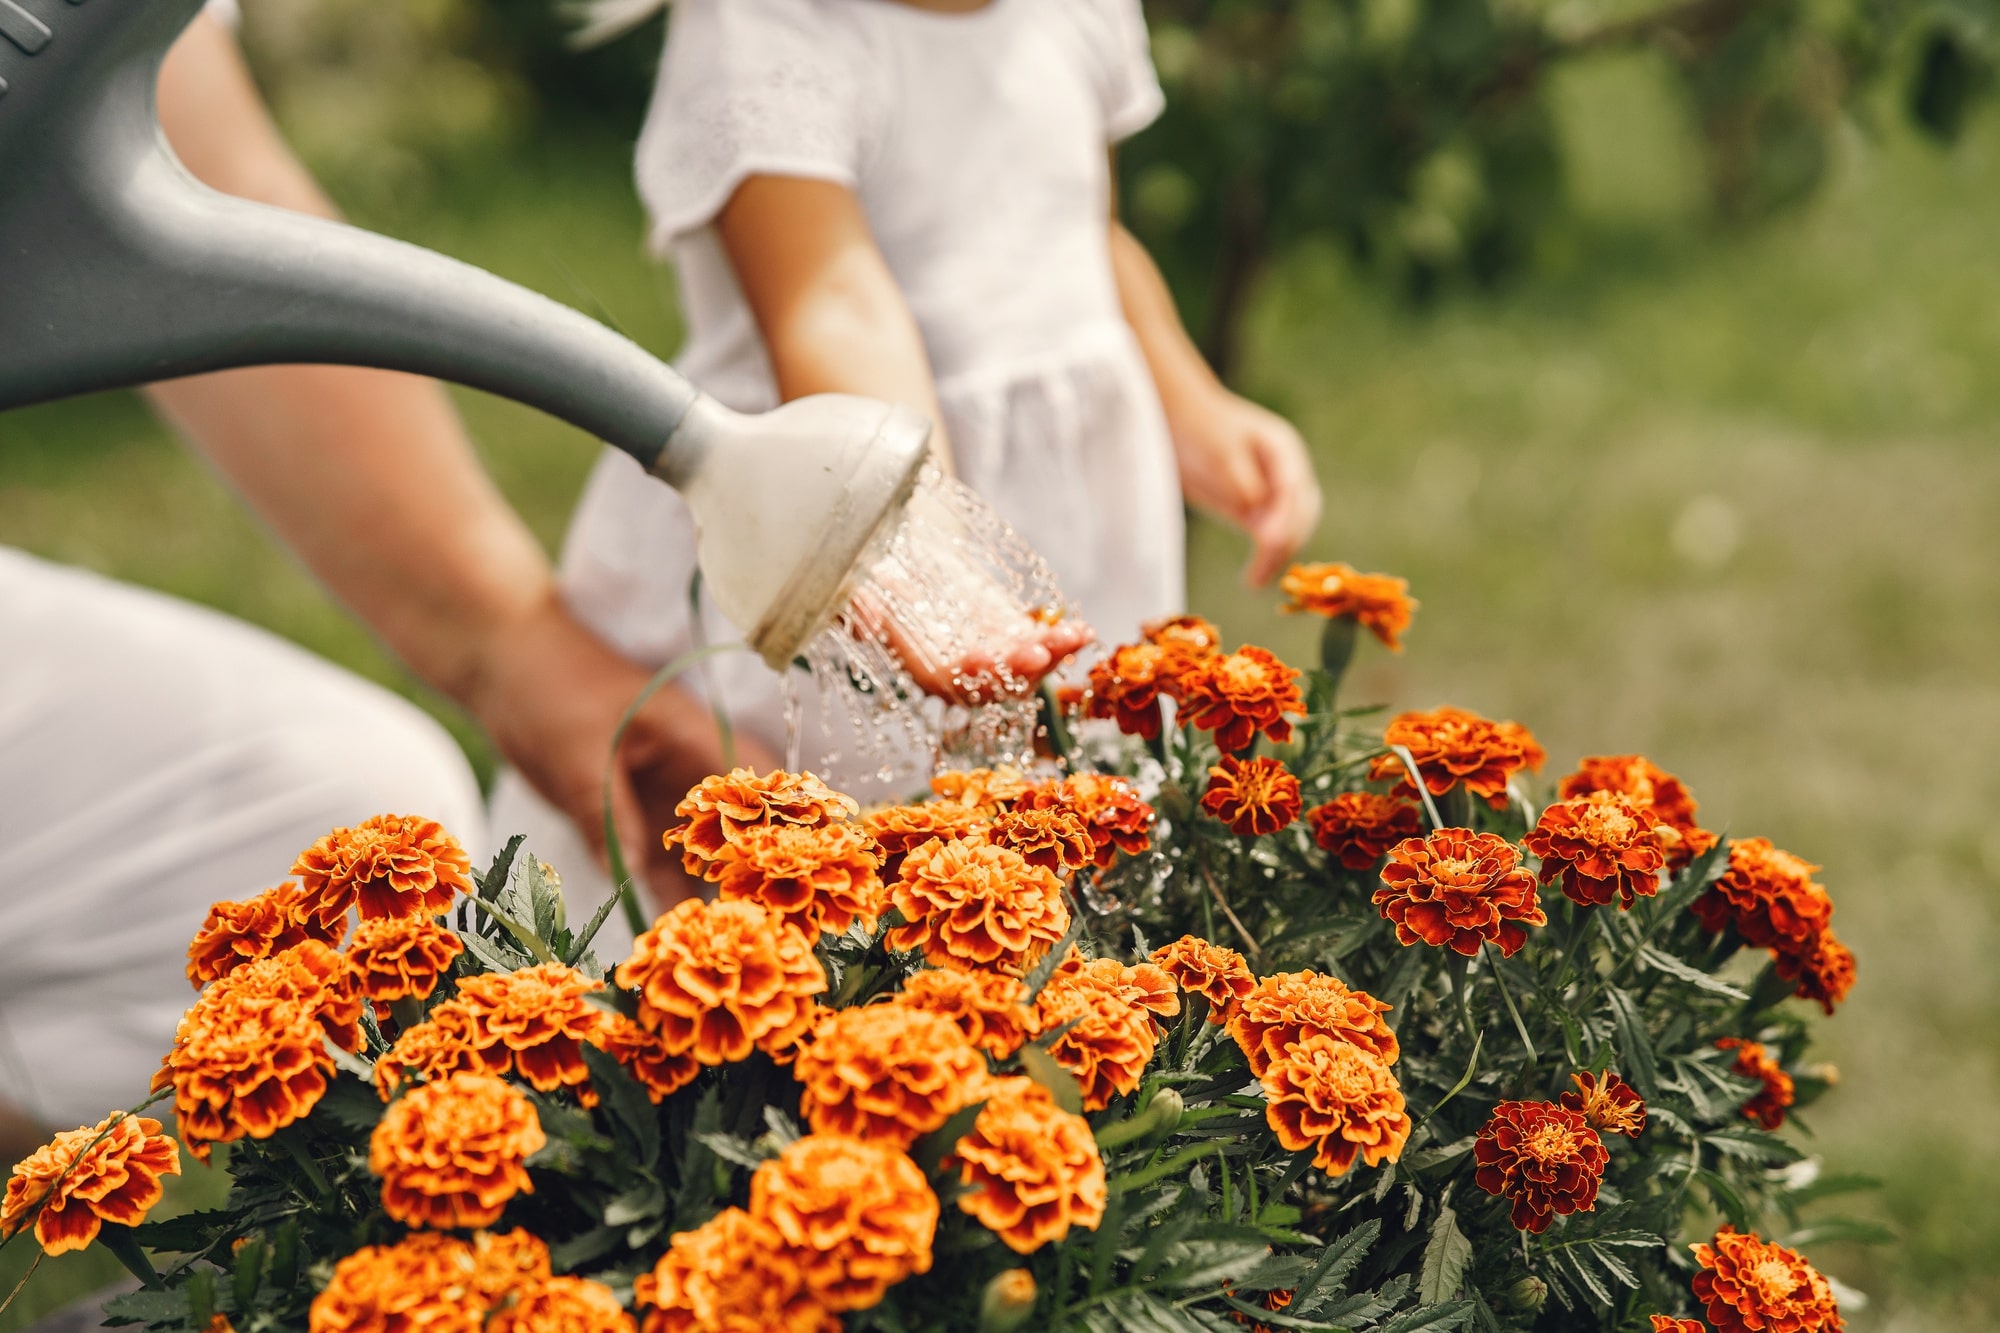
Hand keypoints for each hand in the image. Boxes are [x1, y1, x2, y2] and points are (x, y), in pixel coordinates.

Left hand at [465, 592, 777, 911]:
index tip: (789, 878)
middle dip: (749, 879)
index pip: (754, 787)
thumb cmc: (551, 686)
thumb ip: (604, 810)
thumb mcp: (576, 750)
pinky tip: (669, 940)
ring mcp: (663, 800)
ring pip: (699, 859)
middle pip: (737, 832)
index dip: (778, 830)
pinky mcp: (632, 822)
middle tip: (759, 934)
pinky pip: (656, 867)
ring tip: (719, 949)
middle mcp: (690, 774)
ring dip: (707, 899)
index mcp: (695, 737)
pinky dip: (661, 898)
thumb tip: (631, 872)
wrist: (506, 667)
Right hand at [848, 588, 1093, 703]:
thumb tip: (858, 622)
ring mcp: (996, 657)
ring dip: (1052, 657)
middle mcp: (965, 673)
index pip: (951, 684)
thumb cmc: (877, 578)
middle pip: (997, 686)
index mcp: (927, 668)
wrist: (907, 561)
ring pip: (1028, 669)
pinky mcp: (1015, 636)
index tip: (983, 657)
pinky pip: (1045, 645)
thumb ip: (858, 607)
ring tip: (1075, 637)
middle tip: (1039, 652)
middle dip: (1020, 672)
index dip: (968, 675)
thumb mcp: (860, 588)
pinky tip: (1084, 631)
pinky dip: (1064, 640)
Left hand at [1170, 388, 1322, 585]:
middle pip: (1301, 511)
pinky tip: (1253, 579)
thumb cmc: (1197, 429)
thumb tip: (1256, 507)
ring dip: (1279, 555)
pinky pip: (1272, 537)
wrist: (1180, 419)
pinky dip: (1267, 557)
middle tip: (1261, 571)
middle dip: (1285, 542)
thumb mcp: (1216, 450)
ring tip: (1255, 581)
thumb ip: (1239, 478)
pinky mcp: (1261, 508)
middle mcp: (1288, 470)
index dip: (1284, 517)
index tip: (1268, 542)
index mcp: (1282, 448)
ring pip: (1293, 528)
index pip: (1293, 487)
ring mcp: (1277, 490)